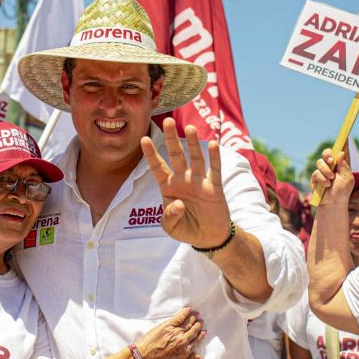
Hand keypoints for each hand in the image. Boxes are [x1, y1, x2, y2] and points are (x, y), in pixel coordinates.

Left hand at [134, 307, 205, 358]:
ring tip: (196, 314)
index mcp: (185, 350)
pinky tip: (188, 309)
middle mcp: (183, 340)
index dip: (200, 335)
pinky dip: (184, 312)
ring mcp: (176, 332)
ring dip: (193, 317)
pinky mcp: (167, 325)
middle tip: (200, 321)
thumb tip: (199, 358)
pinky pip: (179, 317)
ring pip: (188, 322)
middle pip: (193, 330)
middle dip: (198, 325)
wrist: (143, 357)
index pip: (196, 340)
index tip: (203, 331)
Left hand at [141, 118, 232, 247]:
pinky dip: (214, 158)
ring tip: (189, 128)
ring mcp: (199, 182)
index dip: (151, 154)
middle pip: (176, 155)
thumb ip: (169, 217)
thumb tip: (177, 204)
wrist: (208, 237)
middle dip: (171, 139)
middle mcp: (183, 180)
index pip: (157, 167)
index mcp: (168, 187)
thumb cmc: (186, 229)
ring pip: (195, 158)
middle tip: (167, 121)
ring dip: (192, 144)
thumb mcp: (171, 228)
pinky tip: (212, 144)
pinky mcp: (214, 188)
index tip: (144, 139)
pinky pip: (214, 170)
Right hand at [310, 146, 353, 207]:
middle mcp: (332, 166)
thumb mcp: (347, 178)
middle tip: (330, 160)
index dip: (343, 142)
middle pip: (327, 153)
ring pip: (320, 162)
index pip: (342, 151)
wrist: (332, 204)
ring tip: (330, 179)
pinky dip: (322, 179)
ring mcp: (323, 171)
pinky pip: (316, 173)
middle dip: (327, 154)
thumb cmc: (342, 192)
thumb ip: (343, 166)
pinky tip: (326, 185)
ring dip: (325, 170)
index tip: (345, 134)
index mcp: (342, 164)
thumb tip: (340, 153)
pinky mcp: (315, 178)